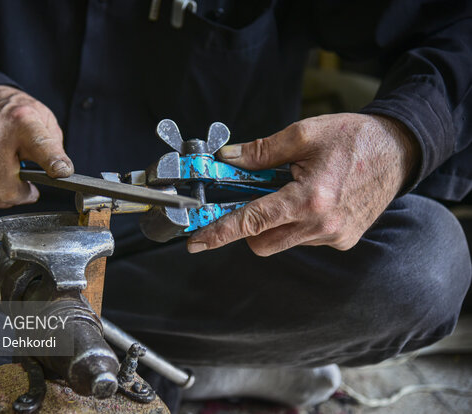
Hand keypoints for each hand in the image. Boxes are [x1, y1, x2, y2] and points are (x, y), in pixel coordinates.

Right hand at [0, 85, 72, 207]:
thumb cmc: (16, 115)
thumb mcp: (45, 122)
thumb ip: (54, 150)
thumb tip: (61, 174)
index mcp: (22, 121)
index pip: (41, 147)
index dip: (54, 163)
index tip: (62, 172)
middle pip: (6, 188)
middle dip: (22, 196)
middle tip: (29, 189)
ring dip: (5, 196)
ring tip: (11, 181)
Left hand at [187, 113, 419, 255]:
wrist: (398, 151)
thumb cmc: (353, 138)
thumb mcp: (304, 134)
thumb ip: (261, 151)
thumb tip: (227, 160)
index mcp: (309, 199)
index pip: (252, 221)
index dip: (220, 232)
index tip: (196, 242)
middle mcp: (322, 225)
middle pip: (261, 242)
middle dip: (248, 226)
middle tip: (251, 199)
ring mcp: (334, 237)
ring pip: (282, 242)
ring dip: (273, 223)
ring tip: (290, 192)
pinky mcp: (343, 240)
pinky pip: (304, 239)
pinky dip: (296, 224)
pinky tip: (311, 200)